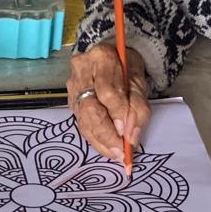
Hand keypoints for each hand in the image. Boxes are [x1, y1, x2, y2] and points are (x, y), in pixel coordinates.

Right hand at [68, 42, 150, 160]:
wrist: (115, 59)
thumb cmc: (128, 69)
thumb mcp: (140, 83)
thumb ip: (138, 108)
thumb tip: (130, 136)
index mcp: (102, 57)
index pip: (108, 91)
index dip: (117, 114)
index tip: (127, 134)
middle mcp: (82, 69)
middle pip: (89, 107)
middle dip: (106, 133)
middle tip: (121, 152)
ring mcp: (72, 84)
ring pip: (83, 118)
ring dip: (100, 140)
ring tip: (115, 154)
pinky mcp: (70, 99)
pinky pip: (81, 122)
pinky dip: (95, 138)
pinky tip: (106, 147)